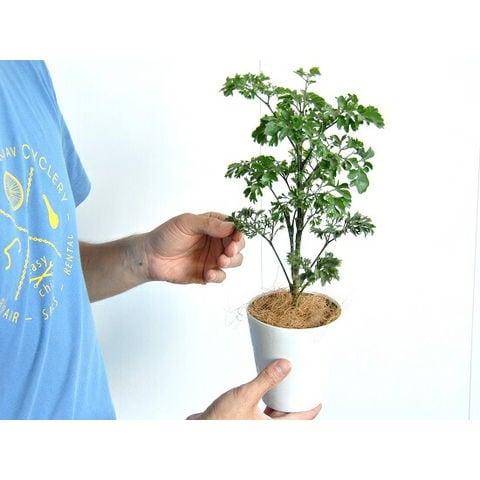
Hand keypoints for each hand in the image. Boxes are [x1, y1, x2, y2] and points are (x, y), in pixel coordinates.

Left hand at [144, 212, 244, 283]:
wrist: (150, 257)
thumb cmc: (166, 235)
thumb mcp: (186, 223)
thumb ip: (209, 224)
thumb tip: (231, 226)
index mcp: (213, 226)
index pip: (234, 227)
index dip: (238, 232)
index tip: (236, 237)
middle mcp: (216, 242)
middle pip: (238, 245)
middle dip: (237, 248)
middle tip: (229, 251)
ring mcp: (213, 258)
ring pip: (235, 261)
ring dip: (232, 262)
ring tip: (221, 261)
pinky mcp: (208, 273)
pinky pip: (221, 276)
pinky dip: (218, 276)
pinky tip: (209, 274)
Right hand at [187, 359, 321, 419]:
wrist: (198, 432)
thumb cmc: (219, 423)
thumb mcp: (246, 396)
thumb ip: (266, 380)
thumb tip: (285, 366)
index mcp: (273, 431)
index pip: (301, 419)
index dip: (311, 407)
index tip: (317, 397)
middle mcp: (267, 432)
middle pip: (290, 417)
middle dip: (297, 401)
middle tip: (302, 385)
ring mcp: (257, 429)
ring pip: (276, 416)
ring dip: (281, 402)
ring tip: (285, 384)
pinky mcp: (246, 424)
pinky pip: (263, 414)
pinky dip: (267, 403)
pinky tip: (264, 391)